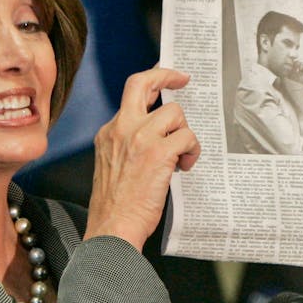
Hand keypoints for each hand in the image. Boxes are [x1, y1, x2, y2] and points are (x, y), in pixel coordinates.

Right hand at [86, 67, 199, 249]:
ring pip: (175, 113)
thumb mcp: (113, 164)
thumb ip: (130, 143)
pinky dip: (192, 151)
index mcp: (110, 132)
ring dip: (185, 133)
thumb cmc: (116, 205)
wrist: (113, 227)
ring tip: (182, 157)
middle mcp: (122, 128)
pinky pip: (187, 137)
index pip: (131, 93)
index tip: (169, 76)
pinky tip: (184, 167)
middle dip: (167, 75)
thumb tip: (160, 133)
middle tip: (184, 80)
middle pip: (144, 83)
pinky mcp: (158, 152)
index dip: (153, 78)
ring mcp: (139, 137)